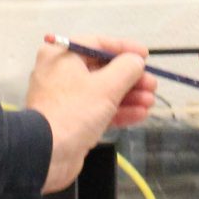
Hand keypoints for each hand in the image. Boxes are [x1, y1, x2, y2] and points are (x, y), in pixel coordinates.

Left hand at [27, 35, 157, 192]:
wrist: (46, 154)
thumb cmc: (74, 111)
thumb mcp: (106, 86)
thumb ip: (127, 68)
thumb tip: (136, 61)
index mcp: (62, 56)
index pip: (98, 44)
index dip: (124, 49)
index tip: (145, 56)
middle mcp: (61, 73)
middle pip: (103, 69)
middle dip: (131, 78)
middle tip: (152, 85)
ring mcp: (66, 99)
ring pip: (104, 92)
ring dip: (129, 96)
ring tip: (150, 101)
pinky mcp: (72, 120)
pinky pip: (99, 110)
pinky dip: (119, 111)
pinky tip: (140, 114)